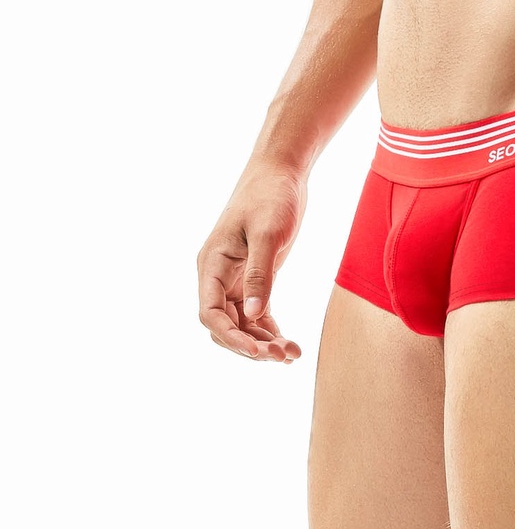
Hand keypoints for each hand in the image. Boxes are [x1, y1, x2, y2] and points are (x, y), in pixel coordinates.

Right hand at [197, 157, 306, 361]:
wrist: (281, 171)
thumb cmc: (271, 195)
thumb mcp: (267, 233)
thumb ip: (260, 274)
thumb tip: (253, 316)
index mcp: (211, 264)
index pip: (210, 313)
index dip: (231, 338)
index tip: (258, 352)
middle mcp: (218, 276)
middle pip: (225, 325)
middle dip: (250, 345)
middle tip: (283, 357)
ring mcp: (236, 278)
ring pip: (242, 323)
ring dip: (263, 341)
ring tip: (292, 355)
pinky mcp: (255, 277)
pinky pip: (256, 313)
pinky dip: (270, 329)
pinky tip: (289, 344)